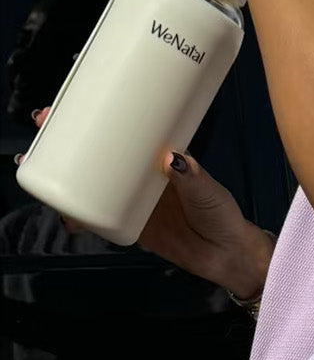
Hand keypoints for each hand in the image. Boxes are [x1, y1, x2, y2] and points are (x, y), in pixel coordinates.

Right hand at [22, 107, 274, 295]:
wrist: (227, 256)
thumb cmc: (223, 216)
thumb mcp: (209, 191)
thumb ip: (193, 177)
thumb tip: (173, 159)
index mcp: (158, 157)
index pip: (123, 129)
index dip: (97, 116)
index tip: (72, 103)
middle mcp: (140, 176)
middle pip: (97, 152)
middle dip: (67, 139)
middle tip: (44, 127)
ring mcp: (131, 201)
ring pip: (91, 183)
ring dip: (64, 176)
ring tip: (39, 168)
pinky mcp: (129, 226)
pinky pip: (98, 218)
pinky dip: (80, 215)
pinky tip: (64, 213)